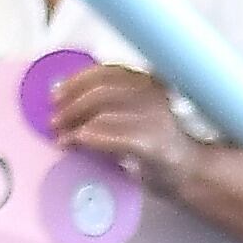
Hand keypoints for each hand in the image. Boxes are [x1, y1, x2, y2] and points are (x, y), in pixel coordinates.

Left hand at [50, 63, 198, 196]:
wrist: (188, 170)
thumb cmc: (151, 141)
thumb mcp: (131, 112)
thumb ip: (105, 101)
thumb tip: (61, 96)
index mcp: (145, 81)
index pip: (105, 73)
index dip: (75, 83)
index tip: (55, 95)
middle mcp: (152, 94)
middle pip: (101, 92)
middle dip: (71, 106)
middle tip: (54, 121)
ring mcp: (155, 118)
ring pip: (103, 113)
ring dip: (75, 125)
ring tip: (62, 137)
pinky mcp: (152, 143)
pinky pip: (113, 137)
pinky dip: (89, 139)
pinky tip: (76, 143)